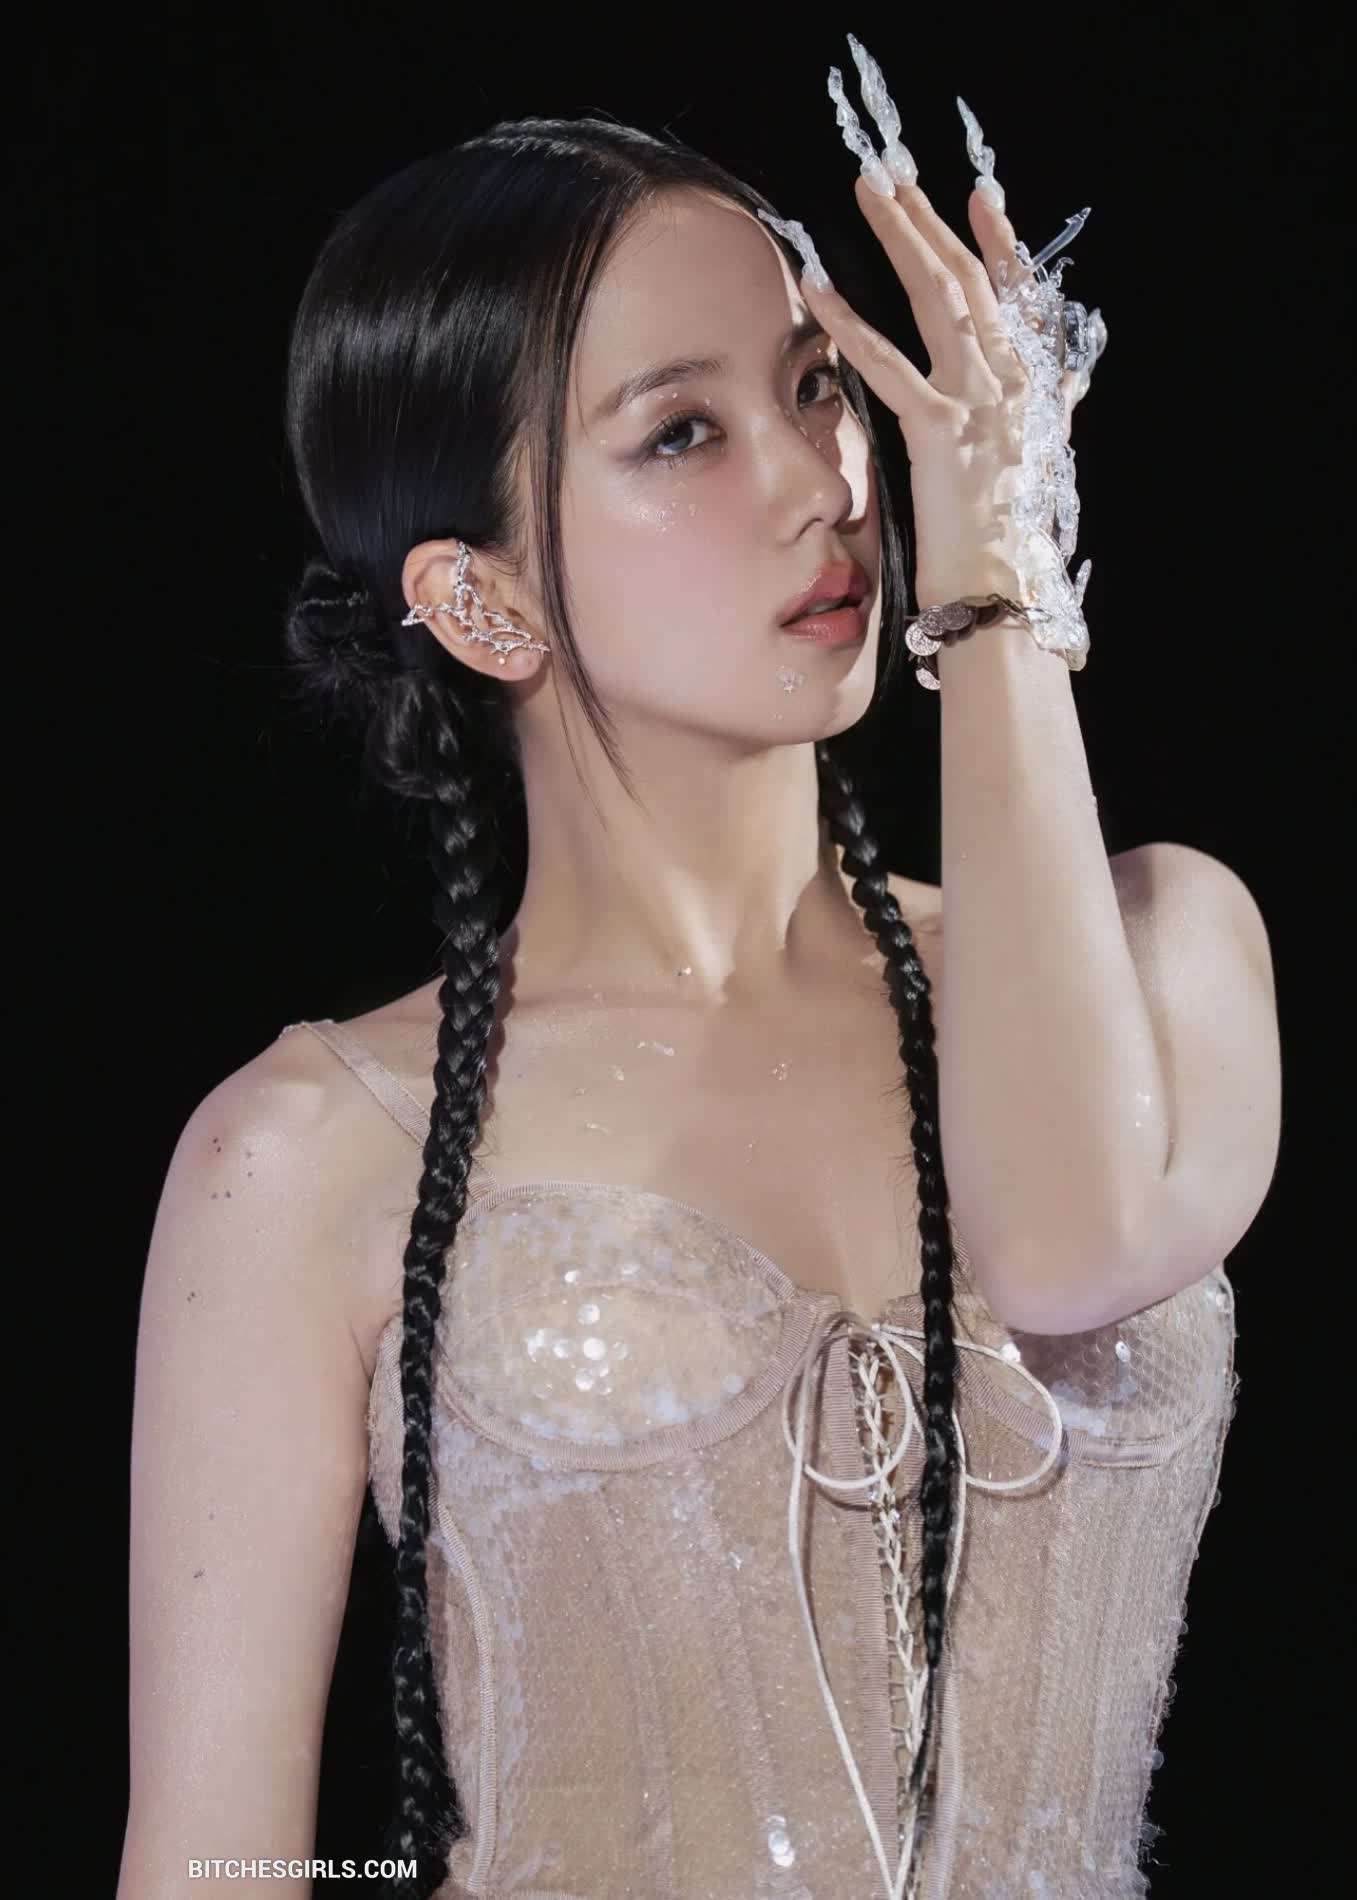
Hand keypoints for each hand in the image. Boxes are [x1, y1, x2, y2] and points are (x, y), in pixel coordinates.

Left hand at [800, 173, 1085, 611]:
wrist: (1004, 592)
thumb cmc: (1010, 541)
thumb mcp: (1042, 461)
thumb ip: (1055, 408)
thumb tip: (1071, 378)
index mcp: (1031, 389)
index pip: (1018, 298)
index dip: (1000, 243)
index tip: (981, 197)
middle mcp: (1010, 383)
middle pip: (969, 280)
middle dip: (931, 220)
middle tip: (893, 174)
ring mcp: (979, 402)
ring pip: (938, 298)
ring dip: (900, 237)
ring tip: (867, 193)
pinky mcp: (940, 431)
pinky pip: (888, 364)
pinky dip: (851, 323)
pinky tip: (818, 292)